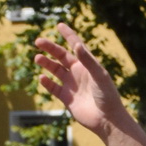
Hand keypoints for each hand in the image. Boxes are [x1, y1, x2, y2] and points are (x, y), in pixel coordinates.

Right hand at [34, 23, 134, 140]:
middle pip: (61, 56)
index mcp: (88, 65)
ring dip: (46, 63)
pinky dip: (46, 82)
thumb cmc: (107, 96)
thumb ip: (88, 61)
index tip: (59, 25)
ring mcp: (72, 85)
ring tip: (38, 58)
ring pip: (55, 70)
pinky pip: (53, 87)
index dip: (68, 35)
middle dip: (50, 48)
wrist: (107, 120)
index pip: (76, 46)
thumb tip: (77, 45)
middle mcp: (79, 73)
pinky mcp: (67, 98)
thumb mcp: (99, 76)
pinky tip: (42, 78)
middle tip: (38, 41)